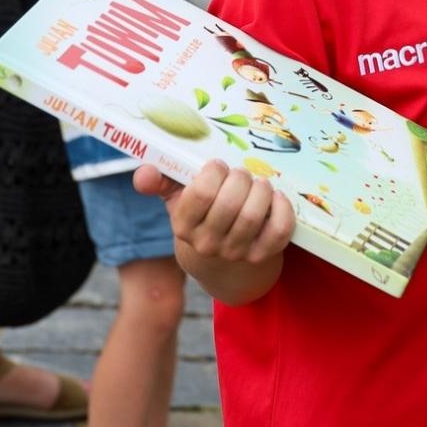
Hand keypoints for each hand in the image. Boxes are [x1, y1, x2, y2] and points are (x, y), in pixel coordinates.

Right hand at [134, 160, 293, 265]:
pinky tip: (276, 197)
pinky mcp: (262, 256)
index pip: (202, 193)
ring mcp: (236, 253)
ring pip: (254, 215)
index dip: (215, 172)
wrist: (221, 259)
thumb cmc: (201, 215)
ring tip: (259, 183)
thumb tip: (143, 173)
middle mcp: (207, 244)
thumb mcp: (178, 198)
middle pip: (231, 203)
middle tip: (241, 173)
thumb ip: (159, 181)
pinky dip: (282, 209)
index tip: (218, 166)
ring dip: (261, 190)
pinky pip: (279, 230)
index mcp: (183, 226)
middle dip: (241, 178)